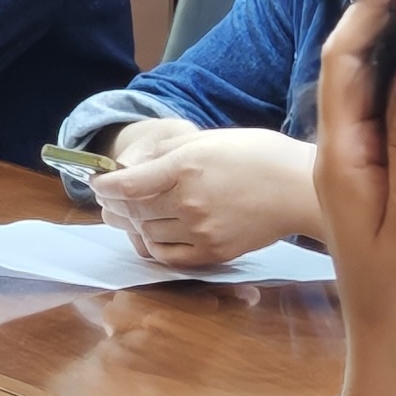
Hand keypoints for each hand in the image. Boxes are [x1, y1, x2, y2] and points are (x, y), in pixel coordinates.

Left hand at [95, 125, 322, 268]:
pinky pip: (170, 256)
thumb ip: (163, 152)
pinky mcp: (215, 253)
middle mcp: (189, 202)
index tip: (96, 183)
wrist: (299, 187)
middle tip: (107, 201)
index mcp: (185, 167)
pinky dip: (154, 247)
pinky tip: (151, 236)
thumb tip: (127, 166)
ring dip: (131, 226)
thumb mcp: (205, 139)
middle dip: (114, 206)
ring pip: (148, 234)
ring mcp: (202, 231)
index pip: (127, 184)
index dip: (104, 186)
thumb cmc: (256, 155)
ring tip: (126, 217)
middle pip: (133, 211)